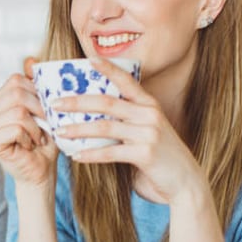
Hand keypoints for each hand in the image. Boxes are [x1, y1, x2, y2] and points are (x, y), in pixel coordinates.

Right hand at [0, 72, 58, 187]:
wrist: (41, 169)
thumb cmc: (45, 140)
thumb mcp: (45, 108)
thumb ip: (37, 85)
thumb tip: (31, 60)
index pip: (15, 80)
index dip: (36, 93)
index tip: (46, 111)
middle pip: (16, 94)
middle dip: (39, 110)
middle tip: (45, 126)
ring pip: (18, 112)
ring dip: (35, 127)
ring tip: (36, 138)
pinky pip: (16, 128)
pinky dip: (29, 138)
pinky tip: (28, 146)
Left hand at [53, 57, 204, 205]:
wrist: (185, 182)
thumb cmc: (160, 156)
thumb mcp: (147, 131)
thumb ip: (127, 121)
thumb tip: (93, 115)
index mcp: (149, 104)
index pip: (126, 80)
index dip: (108, 68)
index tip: (89, 59)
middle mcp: (149, 114)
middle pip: (107, 102)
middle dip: (77, 102)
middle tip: (55, 103)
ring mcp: (149, 133)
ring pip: (105, 127)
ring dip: (78, 129)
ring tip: (59, 132)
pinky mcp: (146, 154)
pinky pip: (111, 153)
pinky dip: (91, 154)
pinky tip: (77, 156)